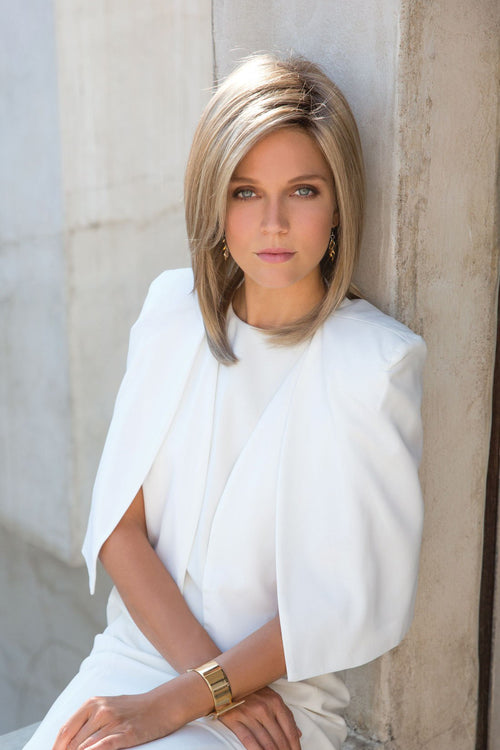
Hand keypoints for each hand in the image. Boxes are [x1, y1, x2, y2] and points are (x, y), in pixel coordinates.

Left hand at [51, 691, 175, 749]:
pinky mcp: (127, 733)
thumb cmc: (134, 708)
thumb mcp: (108, 707)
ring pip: (85, 746)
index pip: (66, 729)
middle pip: (73, 741)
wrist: (163, 704)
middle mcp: (101, 710)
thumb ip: (89, 721)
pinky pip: (104, 746)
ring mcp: (114, 721)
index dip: (56, 747)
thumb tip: (68, 741)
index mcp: (93, 703)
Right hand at [219, 687, 301, 749]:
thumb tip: (299, 734)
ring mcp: (248, 714)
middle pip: (279, 738)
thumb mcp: (271, 696)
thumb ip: (286, 714)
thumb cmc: (252, 691)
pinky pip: (248, 739)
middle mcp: (264, 708)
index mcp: (275, 702)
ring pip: (266, 742)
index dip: (294, 746)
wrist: (225, 681)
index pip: (289, 729)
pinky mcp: (234, 719)